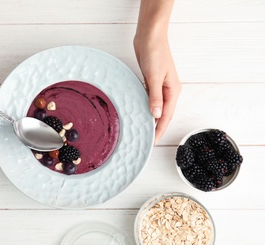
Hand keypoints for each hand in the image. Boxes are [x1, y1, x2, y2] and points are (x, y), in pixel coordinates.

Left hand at [134, 29, 180, 143]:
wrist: (150, 36)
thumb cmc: (155, 53)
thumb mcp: (154, 77)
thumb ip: (155, 97)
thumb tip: (156, 115)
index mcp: (173, 91)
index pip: (167, 116)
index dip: (159, 130)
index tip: (153, 142)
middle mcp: (168, 90)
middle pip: (163, 114)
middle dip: (156, 127)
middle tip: (146, 140)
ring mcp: (159, 86)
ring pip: (156, 107)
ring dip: (150, 118)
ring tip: (142, 130)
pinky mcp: (151, 81)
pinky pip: (149, 99)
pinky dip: (145, 107)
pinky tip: (138, 112)